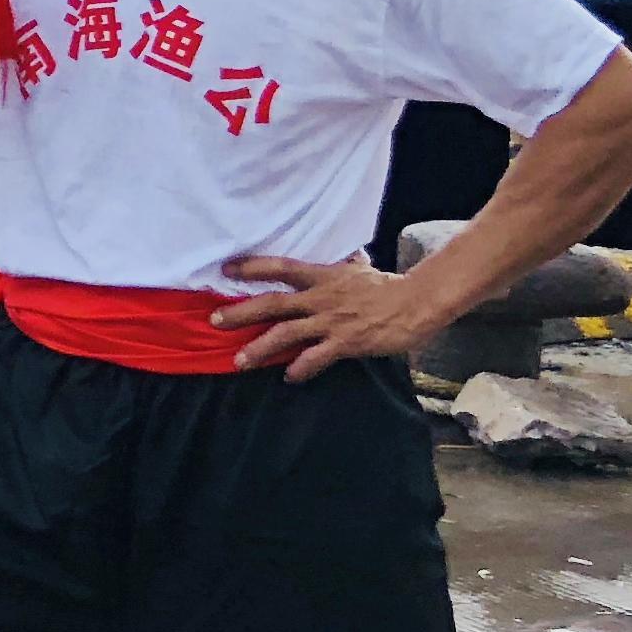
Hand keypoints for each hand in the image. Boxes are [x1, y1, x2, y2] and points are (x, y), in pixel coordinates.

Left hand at [213, 253, 440, 380]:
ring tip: (239, 361)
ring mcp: (332, 321)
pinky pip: (316, 357)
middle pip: (273, 303)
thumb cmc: (389, 286)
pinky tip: (288, 377)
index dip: (252, 267)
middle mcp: (321, 297)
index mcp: (323, 277)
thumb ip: (345, 263)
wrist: (418, 303)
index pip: (281, 267)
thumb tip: (348, 254)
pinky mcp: (347, 342)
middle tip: (214, 320)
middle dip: (241, 312)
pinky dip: (300, 368)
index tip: (226, 269)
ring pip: (287, 333)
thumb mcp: (361, 268)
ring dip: (260, 348)